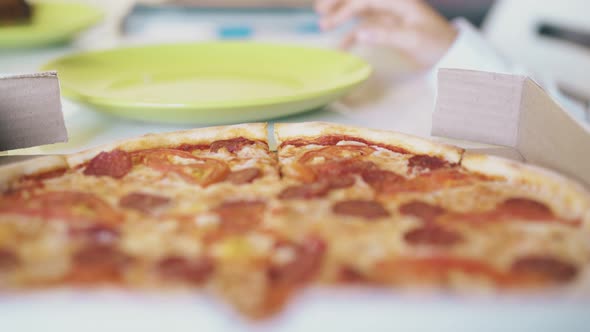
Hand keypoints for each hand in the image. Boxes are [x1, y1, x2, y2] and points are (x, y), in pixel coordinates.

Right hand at [316, 0, 457, 66]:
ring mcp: (390, 16)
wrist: (452, 55)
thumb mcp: (412, 40)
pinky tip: (341, 46)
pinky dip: (352, 34)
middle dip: (339, 3)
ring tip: (323, 24)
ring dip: (342, 16)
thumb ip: (385, 35)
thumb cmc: (437, 45)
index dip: (345, 7)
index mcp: (398, 2)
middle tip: (319, 12)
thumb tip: (359, 33)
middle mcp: (392, 5)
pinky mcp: (390, 28)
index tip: (329, 20)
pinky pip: (366, 27)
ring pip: (360, 11)